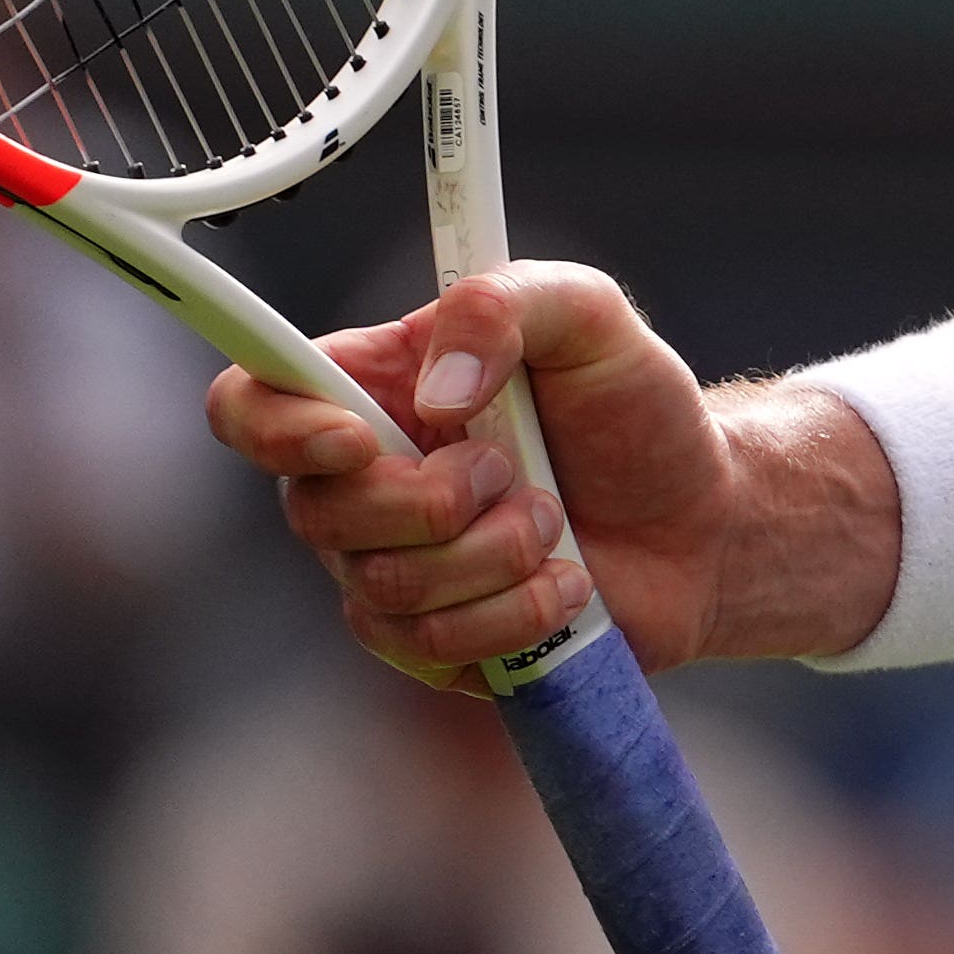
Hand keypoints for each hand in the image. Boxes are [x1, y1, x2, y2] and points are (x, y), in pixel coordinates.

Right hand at [201, 264, 892, 683]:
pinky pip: (431, 648)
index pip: (250, 406)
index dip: (278, 431)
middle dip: (432, 500)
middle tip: (514, 471)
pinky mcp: (433, 643)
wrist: (703, 516)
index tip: (359, 438)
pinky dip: (515, 614)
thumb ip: (504, 305)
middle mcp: (358, 485)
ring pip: (381, 589)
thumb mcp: (589, 316)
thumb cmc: (633, 407)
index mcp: (370, 391)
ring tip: (553, 523)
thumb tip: (439, 388)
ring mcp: (388, 571)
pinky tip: (567, 584)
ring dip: (492, 556)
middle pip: (314, 515)